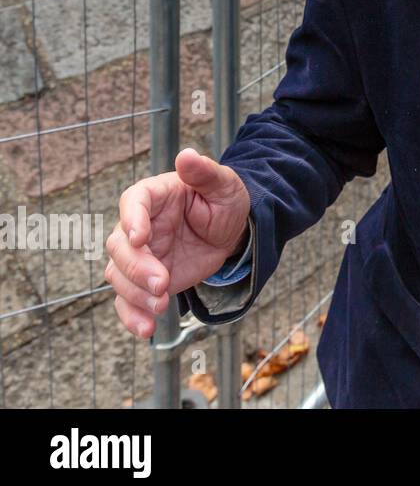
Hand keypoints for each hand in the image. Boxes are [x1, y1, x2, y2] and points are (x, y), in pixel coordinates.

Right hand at [105, 148, 250, 338]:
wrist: (233, 232)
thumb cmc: (225, 200)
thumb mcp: (224, 184)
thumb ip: (204, 172)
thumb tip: (187, 155)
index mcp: (152, 196)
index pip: (132, 203)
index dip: (132, 220)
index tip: (140, 238)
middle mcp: (138, 227)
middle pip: (120, 246)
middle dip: (137, 267)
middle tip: (162, 282)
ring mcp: (140, 256)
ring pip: (119, 276)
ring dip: (135, 295)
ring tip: (161, 305)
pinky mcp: (145, 281)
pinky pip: (129, 301)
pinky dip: (133, 316)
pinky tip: (146, 329)